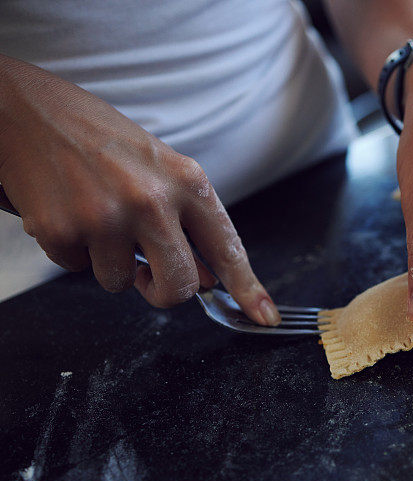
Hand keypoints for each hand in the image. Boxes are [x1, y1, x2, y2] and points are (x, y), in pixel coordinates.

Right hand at [0, 55, 279, 324]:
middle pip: (180, 285)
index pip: (227, 246)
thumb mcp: (159, 168)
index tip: (265, 316)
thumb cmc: (99, 137)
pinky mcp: (62, 231)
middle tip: (147, 275)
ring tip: (95, 217)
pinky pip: (77, 269)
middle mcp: (152, 201)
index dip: (249, 287)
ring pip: (121, 283)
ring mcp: (106, 218)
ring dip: (109, 263)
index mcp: (186, 181)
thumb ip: (188, 222)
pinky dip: (72, 250)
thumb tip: (209, 278)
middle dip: (163, 291)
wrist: (25, 109)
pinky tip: (66, 211)